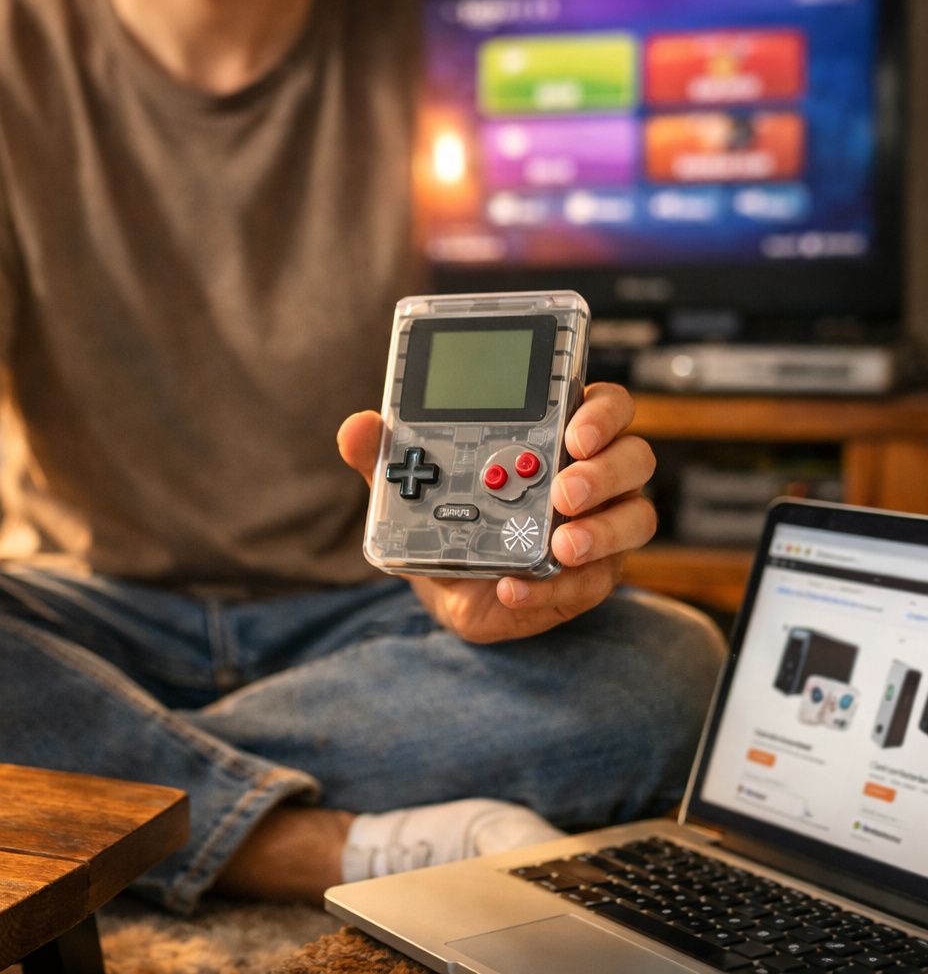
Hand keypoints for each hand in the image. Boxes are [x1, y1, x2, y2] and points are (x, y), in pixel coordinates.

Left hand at [338, 383, 656, 642]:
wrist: (451, 585)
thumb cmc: (449, 516)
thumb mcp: (414, 487)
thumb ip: (388, 457)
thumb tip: (357, 428)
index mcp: (560, 434)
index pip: (605, 406)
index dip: (602, 412)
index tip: (574, 429)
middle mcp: (596, 475)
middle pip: (635, 457)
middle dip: (604, 472)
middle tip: (564, 490)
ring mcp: (602, 527)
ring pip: (635, 520)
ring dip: (600, 532)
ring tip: (560, 544)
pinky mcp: (592, 578)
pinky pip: (593, 582)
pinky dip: (553, 587)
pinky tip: (515, 587)